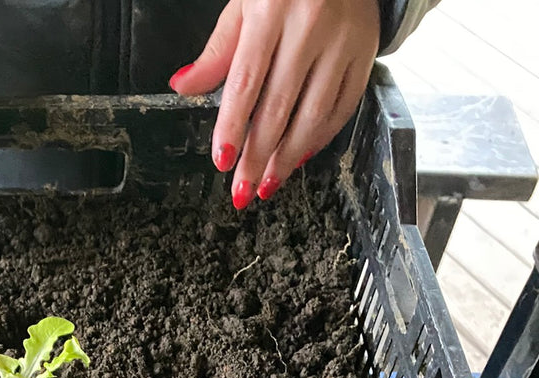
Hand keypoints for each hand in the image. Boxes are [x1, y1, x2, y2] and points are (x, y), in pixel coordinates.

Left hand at [169, 0, 378, 207]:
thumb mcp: (245, 5)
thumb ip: (217, 51)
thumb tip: (183, 86)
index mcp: (271, 11)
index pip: (246, 82)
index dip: (232, 127)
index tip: (222, 161)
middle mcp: (310, 26)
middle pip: (278, 107)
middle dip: (257, 156)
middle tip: (241, 190)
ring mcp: (342, 42)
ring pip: (313, 114)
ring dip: (287, 157)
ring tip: (268, 184)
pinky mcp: (365, 53)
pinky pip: (342, 107)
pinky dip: (320, 138)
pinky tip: (299, 157)